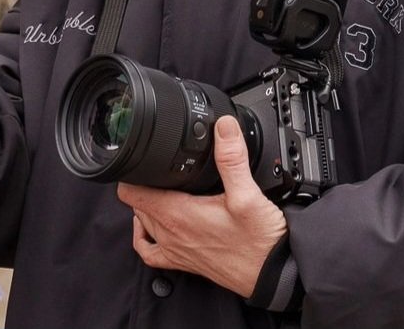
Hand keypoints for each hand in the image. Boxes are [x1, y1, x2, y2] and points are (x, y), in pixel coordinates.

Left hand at [117, 115, 287, 295]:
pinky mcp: (186, 262)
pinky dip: (146, 238)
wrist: (273, 276)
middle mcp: (171, 234)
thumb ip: (232, 158)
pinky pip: (151, 253)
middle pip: (135, 206)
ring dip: (143, 207)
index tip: (137, 159)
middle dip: (140, 185)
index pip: (132, 193)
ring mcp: (176, 250)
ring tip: (154, 188)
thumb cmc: (260, 243)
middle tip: (152, 168)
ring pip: (142, 225)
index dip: (130, 173)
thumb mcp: (248, 194)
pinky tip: (153, 228)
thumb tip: (223, 127)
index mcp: (178, 214)